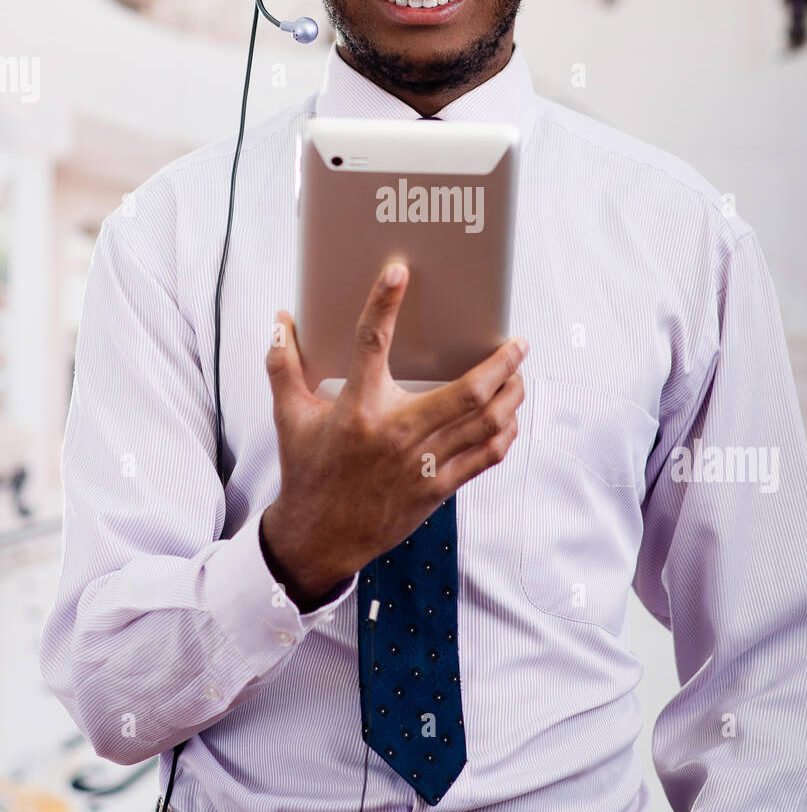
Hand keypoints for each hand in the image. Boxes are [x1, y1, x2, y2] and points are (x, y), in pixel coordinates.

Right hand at [261, 260, 527, 608]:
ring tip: (519, 375)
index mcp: (357, 409)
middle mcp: (396, 434)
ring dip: (511, 395)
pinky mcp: (437, 489)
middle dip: (501, 363)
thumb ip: (283, 365)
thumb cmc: (306, 471)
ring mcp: (422, 464)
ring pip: (485, 423)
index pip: (370, 344)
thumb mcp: (289, 417)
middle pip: (466, 391)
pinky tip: (508, 416)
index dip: (383, 304)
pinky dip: (504, 432)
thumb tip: (281, 321)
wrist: (318, 538)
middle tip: (518, 343)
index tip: (398, 272)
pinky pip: (485, 456)